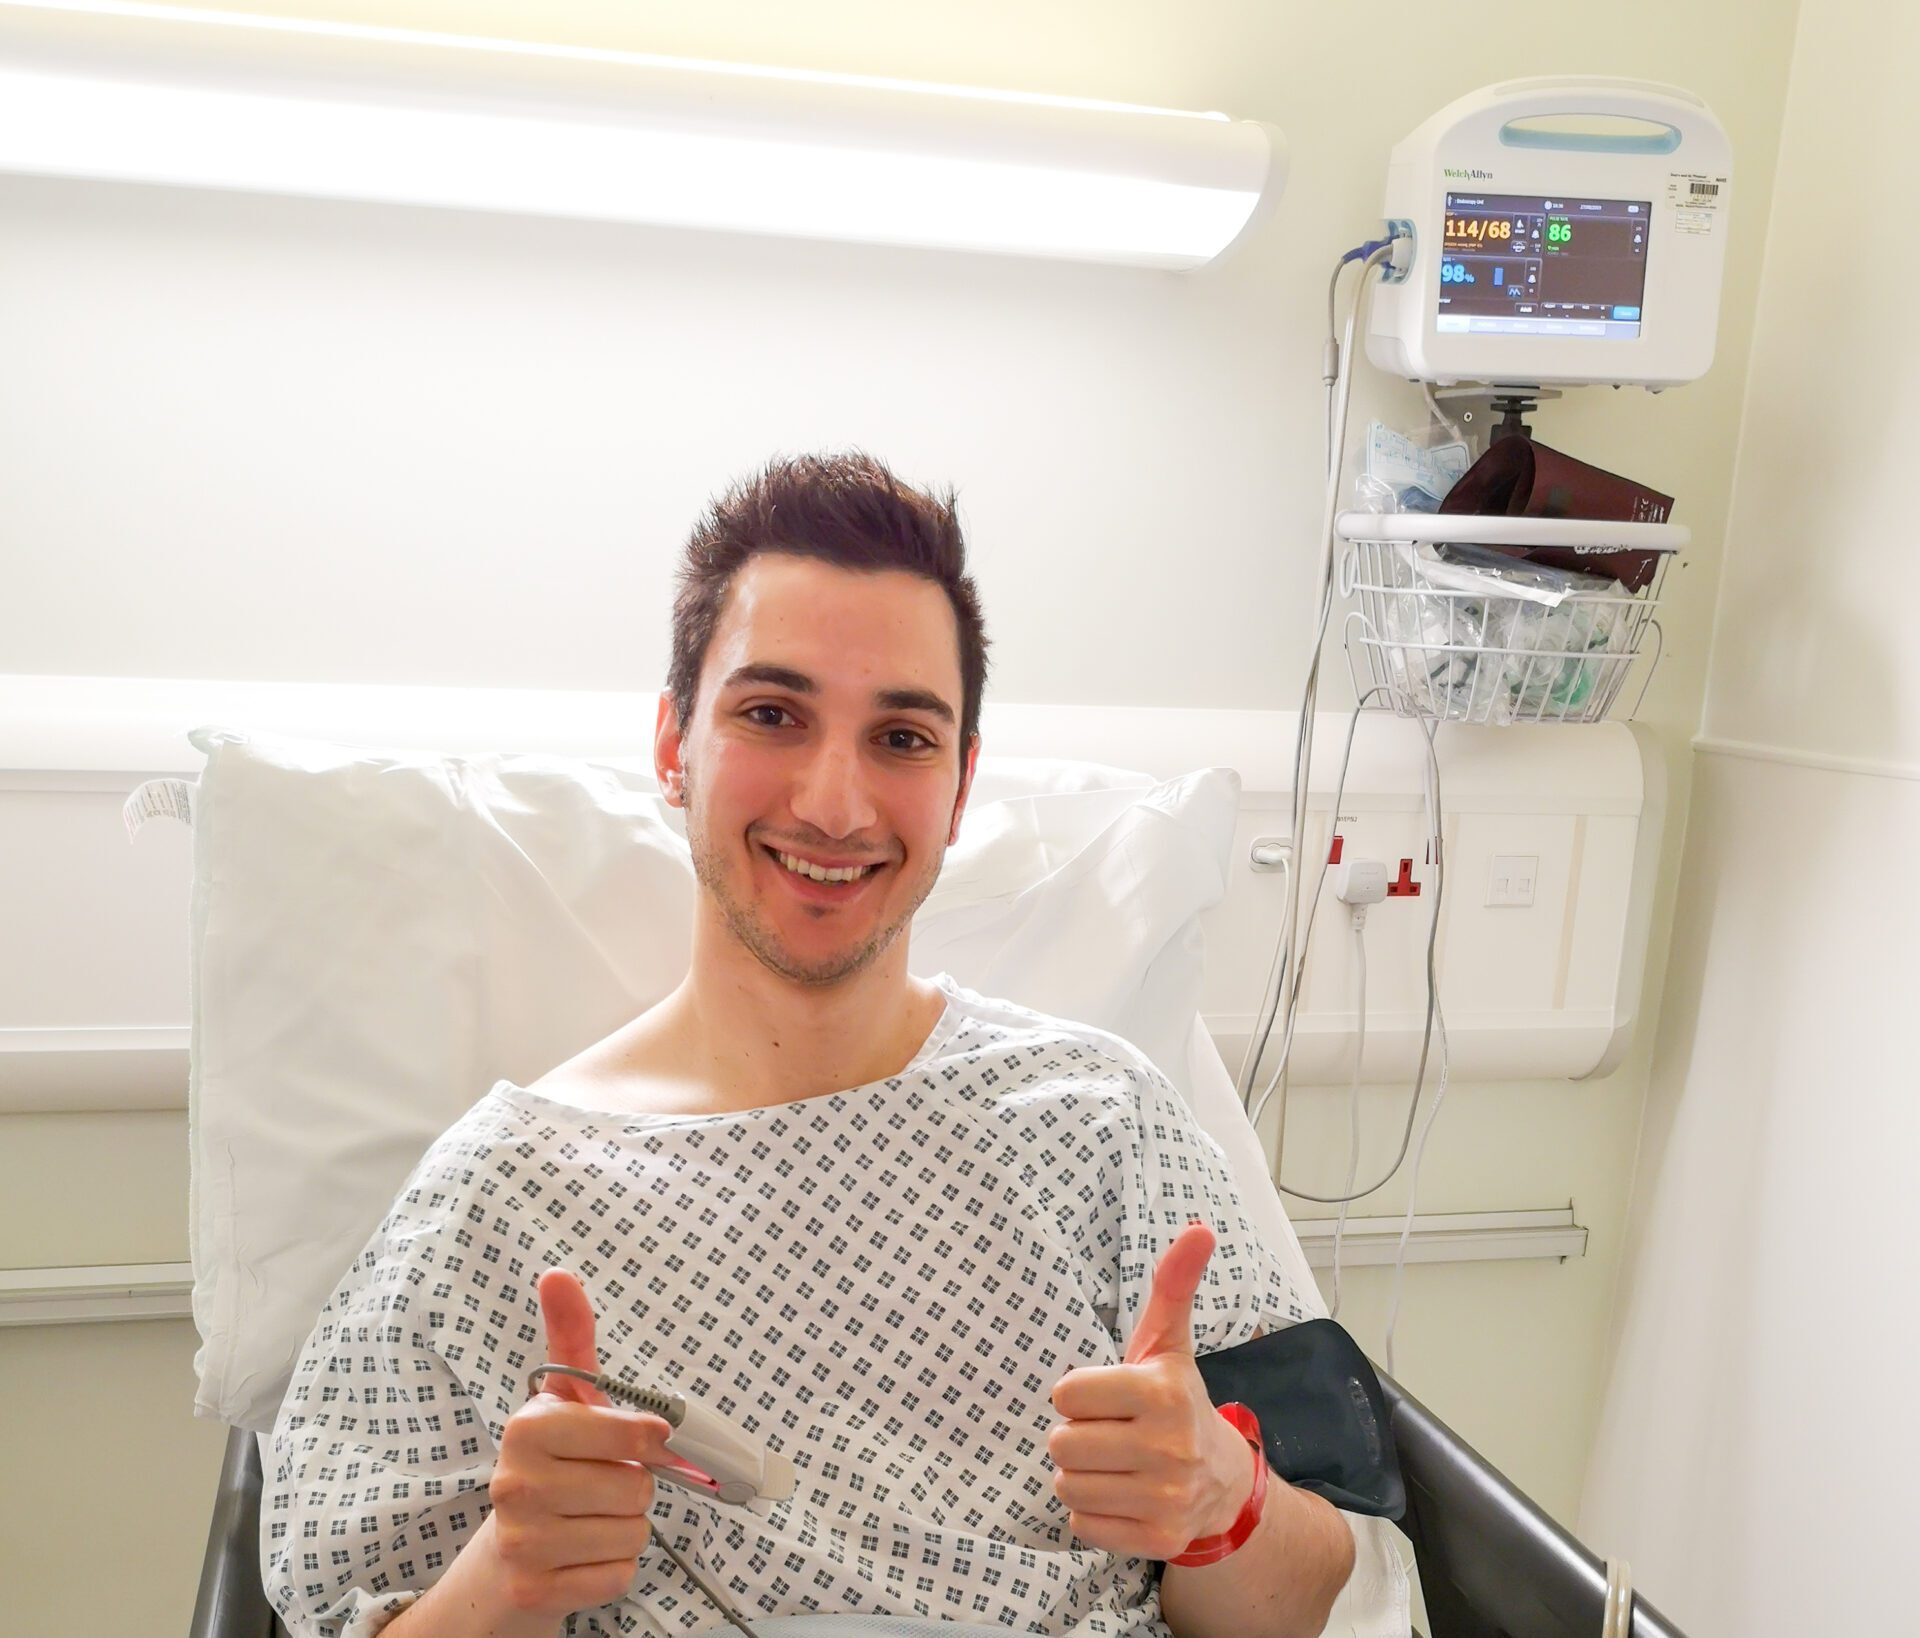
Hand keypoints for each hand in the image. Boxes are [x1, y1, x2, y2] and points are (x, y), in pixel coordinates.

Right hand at [479, 1269, 675, 1618]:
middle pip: (638, 1487)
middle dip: (634, 1488)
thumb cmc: (553, 1466)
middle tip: (600, 1486)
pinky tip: (581, 1556)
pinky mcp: (532, 1591)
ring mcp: (521, 1541)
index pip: (636, 1432)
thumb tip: (558, 1274)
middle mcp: (515, 1483)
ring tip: (588, 1520)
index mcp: (528, 1429)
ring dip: (624, 1529)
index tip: (637, 1442)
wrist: (506, 1556)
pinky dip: (612, 1569)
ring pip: (632, 1532)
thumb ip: (571, 1338)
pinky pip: (618, 1575)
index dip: (649, 1440)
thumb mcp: (564, 1401)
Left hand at [1047, 1221, 1260, 1561]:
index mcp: (1164, 1392)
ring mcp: (1166, 1498)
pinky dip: (1092, 1513)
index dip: (1078, 1394)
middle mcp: (1168, 1447)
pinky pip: (1082, 1526)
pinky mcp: (1158, 1539)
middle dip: (1077, 1435)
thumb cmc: (1177, 1402)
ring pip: (1067, 1485)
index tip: (1107, 1396)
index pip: (1066, 1394)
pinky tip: (1121, 1495)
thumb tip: (1199, 1227)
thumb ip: (1173, 1284)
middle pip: (1062, 1442)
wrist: (1224, 1482)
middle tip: (1110, 1432)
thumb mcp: (1169, 1342)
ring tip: (1114, 1463)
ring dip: (1080, 1475)